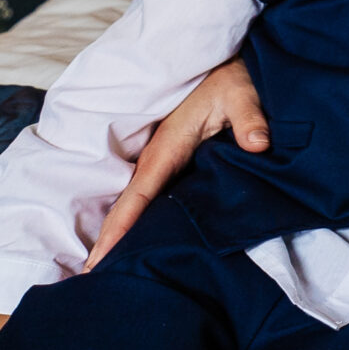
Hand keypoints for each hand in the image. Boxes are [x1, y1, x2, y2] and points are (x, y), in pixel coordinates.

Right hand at [87, 59, 265, 266]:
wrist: (229, 68)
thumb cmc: (232, 81)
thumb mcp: (243, 95)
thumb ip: (250, 119)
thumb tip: (258, 143)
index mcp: (168, 147)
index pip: (138, 195)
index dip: (119, 227)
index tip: (99, 258)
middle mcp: (159, 159)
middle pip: (129, 208)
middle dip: (108, 242)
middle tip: (89, 281)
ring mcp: (164, 164)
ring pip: (137, 206)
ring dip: (120, 236)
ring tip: (103, 273)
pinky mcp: (174, 165)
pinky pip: (151, 199)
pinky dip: (138, 223)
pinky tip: (135, 247)